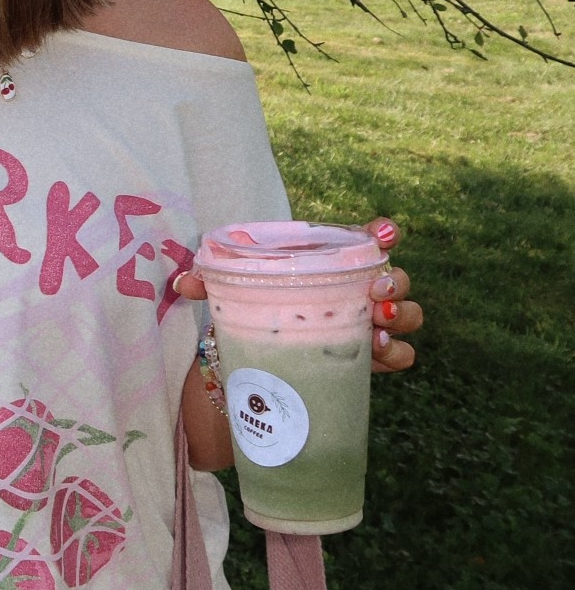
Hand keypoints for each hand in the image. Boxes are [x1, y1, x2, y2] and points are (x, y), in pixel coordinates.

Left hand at [174, 216, 422, 372]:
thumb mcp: (235, 290)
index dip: (384, 232)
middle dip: (395, 282)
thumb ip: (211, 281)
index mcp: (332, 262)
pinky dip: (396, 354)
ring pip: (407, 315)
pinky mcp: (370, 357)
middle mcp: (359, 288)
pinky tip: (381, 356)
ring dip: (400, 318)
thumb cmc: (257, 305)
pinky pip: (400, 355)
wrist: (260, 352)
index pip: (369, 238)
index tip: (383, 234)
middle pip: (397, 277)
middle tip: (376, 293)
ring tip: (377, 326)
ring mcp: (370, 323)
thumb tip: (183, 283)